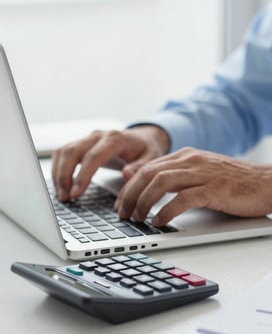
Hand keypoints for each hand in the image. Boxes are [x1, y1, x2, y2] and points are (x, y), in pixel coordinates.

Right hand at [52, 125, 169, 200]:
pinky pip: (63, 153)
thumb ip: (140, 167)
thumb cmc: (147, 149)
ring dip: (59, 173)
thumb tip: (126, 174)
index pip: (93, 156)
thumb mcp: (151, 158)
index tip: (76, 193)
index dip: (82, 175)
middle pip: (72, 151)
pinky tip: (60, 184)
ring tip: (62, 195)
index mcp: (115, 139)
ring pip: (64, 151)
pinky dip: (58, 168)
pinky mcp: (82, 144)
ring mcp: (88, 138)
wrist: (144, 138)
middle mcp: (98, 135)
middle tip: (65, 197)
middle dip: (65, 175)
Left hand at [114, 147, 271, 225]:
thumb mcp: (203, 174)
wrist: (270, 182)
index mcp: (187, 155)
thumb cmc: (237, 183)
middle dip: (130, 195)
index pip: (148, 167)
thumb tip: (152, 189)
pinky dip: (166, 211)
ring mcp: (203, 172)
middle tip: (123, 214)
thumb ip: (180, 178)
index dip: (130, 186)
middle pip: (149, 173)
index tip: (122, 203)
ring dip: (143, 202)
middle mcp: (192, 160)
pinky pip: (182, 198)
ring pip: (161, 183)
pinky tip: (158, 222)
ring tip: (136, 218)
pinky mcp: (214, 188)